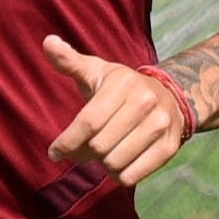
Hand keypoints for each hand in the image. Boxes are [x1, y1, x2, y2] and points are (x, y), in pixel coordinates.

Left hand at [44, 36, 194, 188]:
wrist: (171, 96)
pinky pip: (132, 176)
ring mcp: (161, 126)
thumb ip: (69, 61)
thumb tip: (47, 42)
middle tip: (86, 148)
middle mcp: (145, 103)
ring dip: (103, 164)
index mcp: (123, 84)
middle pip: (99, 147)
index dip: (67, 142)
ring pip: (114, 164)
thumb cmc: (122, 87)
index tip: (54, 153)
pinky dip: (120, 175)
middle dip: (85, 152)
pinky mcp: (170, 147)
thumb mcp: (97, 70)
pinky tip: (120, 162)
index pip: (88, 123)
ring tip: (106, 152)